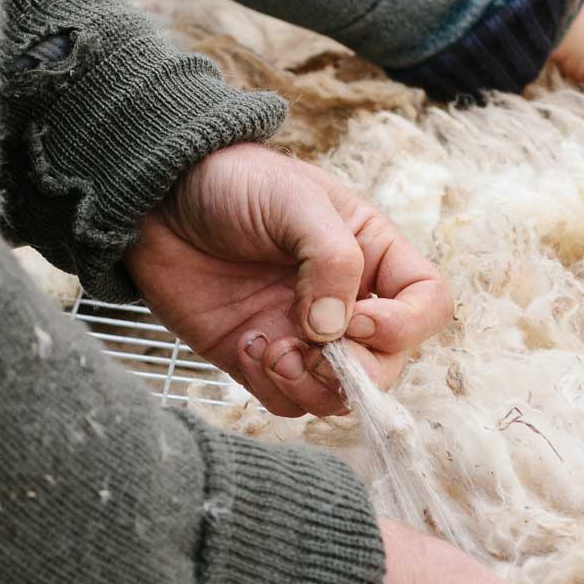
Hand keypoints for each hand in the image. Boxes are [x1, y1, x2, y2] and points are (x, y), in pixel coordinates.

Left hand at [124, 143, 452, 418]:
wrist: (157, 199)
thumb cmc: (234, 183)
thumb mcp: (294, 200)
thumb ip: (329, 258)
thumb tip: (336, 329)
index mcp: (372, 256)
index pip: (427, 304)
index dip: (404, 325)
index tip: (355, 319)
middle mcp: (347, 302)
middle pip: (388, 364)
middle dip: (356, 370)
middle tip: (310, 350)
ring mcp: (303, 336)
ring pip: (339, 394)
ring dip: (313, 387)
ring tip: (273, 351)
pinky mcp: (260, 359)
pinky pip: (287, 401)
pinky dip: (274, 388)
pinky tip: (247, 346)